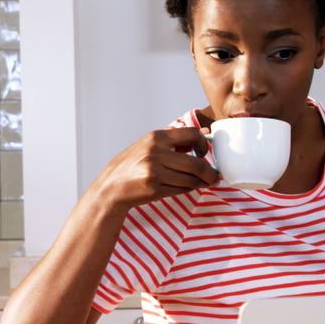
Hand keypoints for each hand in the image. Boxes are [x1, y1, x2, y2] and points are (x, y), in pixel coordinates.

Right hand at [94, 128, 219, 208]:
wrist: (111, 186)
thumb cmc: (132, 166)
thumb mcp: (148, 146)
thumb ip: (171, 143)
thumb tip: (200, 139)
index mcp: (156, 137)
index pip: (192, 134)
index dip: (204, 144)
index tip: (204, 152)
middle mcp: (156, 152)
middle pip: (196, 163)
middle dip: (209, 172)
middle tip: (213, 177)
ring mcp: (155, 171)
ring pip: (191, 179)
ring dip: (200, 183)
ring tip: (202, 183)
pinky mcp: (154, 188)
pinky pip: (181, 189)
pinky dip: (188, 189)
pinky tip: (187, 187)